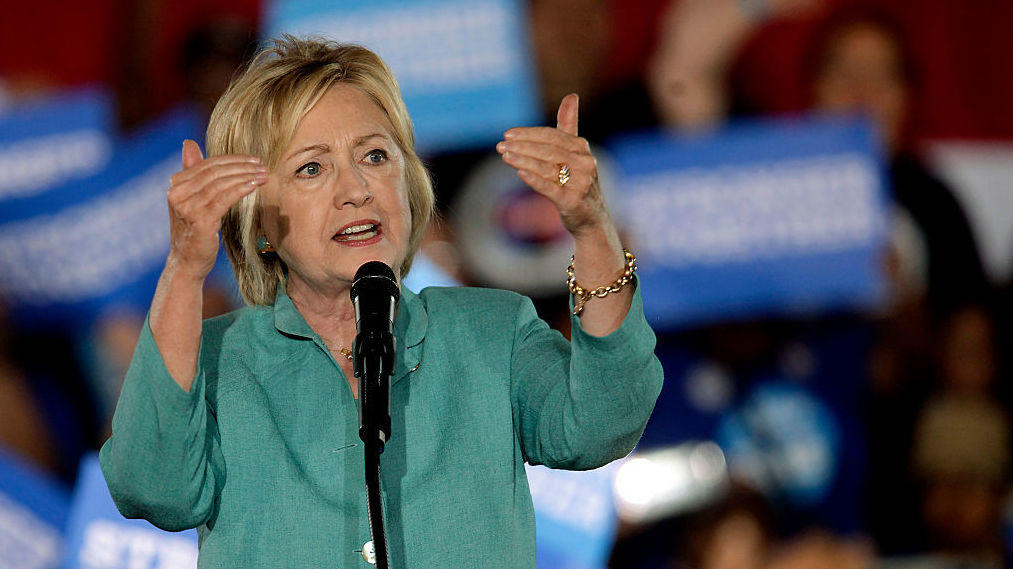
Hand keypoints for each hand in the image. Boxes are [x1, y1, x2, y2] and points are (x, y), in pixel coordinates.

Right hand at [166, 140, 266, 279]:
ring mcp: (188, 208)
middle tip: (262, 165)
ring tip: (264, 175)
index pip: (208, 165)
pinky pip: (225, 199)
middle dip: (242, 166)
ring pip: (221, 184)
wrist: (187, 262)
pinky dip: (241, 189)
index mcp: (176, 185)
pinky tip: (255, 186)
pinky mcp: (201, 220)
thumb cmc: (193, 231)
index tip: (253, 160)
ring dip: (246, 176)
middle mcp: (178, 194)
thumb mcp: (190, 199)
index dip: (232, 160)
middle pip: (215, 172)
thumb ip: (192, 172)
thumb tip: (188, 143)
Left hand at [496, 94, 611, 237]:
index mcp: (582, 149)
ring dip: (523, 161)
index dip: (529, 134)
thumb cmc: (578, 182)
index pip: (553, 136)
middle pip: (549, 151)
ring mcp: (580, 183)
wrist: (591, 219)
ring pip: (547, 168)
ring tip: (505, 156)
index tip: (508, 134)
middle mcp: (584, 164)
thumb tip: (571, 95)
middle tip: (500, 146)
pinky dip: (535, 180)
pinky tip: (520, 174)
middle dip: (523, 147)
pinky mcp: (573, 202)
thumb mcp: (575, 153)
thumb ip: (569, 125)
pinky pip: (551, 188)